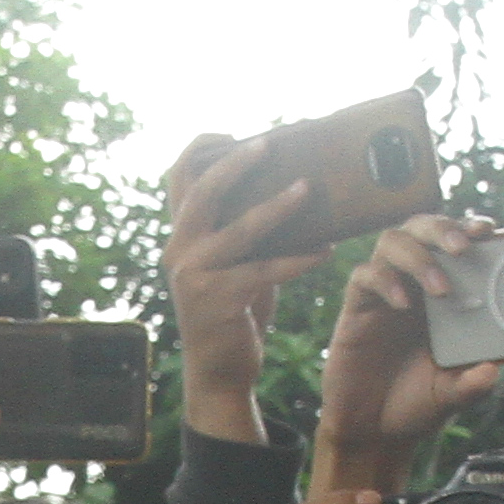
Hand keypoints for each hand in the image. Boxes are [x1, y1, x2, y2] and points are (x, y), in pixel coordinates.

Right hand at [163, 133, 333, 423]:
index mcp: (180, 236)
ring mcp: (194, 276)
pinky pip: (266, 270)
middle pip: (202, 192)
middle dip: (235, 163)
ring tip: (307, 188)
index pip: (178, 178)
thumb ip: (244, 231)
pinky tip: (326, 250)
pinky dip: (299, 259)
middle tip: (268, 144)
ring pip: (238, 229)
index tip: (230, 132)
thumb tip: (291, 186)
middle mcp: (178, 251)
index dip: (200, 148)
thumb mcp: (232, 264)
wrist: (220, 371)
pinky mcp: (220, 300)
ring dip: (276, 206)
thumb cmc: (234, 311)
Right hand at [317, 215, 502, 496]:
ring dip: (419, 256)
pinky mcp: (357, 309)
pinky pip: (365, 276)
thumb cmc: (416, 405)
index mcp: (444, 295)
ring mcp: (384, 294)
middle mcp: (414, 285)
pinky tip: (402, 304)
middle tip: (465, 246)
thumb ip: (472, 384)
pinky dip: (385, 281)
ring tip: (440, 288)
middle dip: (443, 229)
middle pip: (422, 228)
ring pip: (393, 241)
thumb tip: (492, 371)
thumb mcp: (452, 395)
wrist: (373, 432)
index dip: (468, 229)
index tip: (489, 230)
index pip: (454, 245)